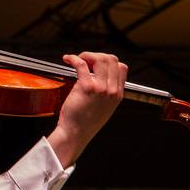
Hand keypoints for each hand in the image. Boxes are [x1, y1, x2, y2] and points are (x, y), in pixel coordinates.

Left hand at [47, 52, 126, 166]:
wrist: (76, 134)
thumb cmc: (85, 122)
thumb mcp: (105, 108)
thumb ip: (107, 93)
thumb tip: (99, 77)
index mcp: (118, 94)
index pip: (121, 67)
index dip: (108, 61)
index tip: (95, 64)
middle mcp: (112, 90)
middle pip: (111, 59)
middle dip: (97, 55)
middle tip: (85, 61)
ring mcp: (100, 88)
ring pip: (100, 59)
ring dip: (87, 55)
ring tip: (78, 59)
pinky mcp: (85, 87)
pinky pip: (81, 64)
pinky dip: (73, 58)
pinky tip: (68, 59)